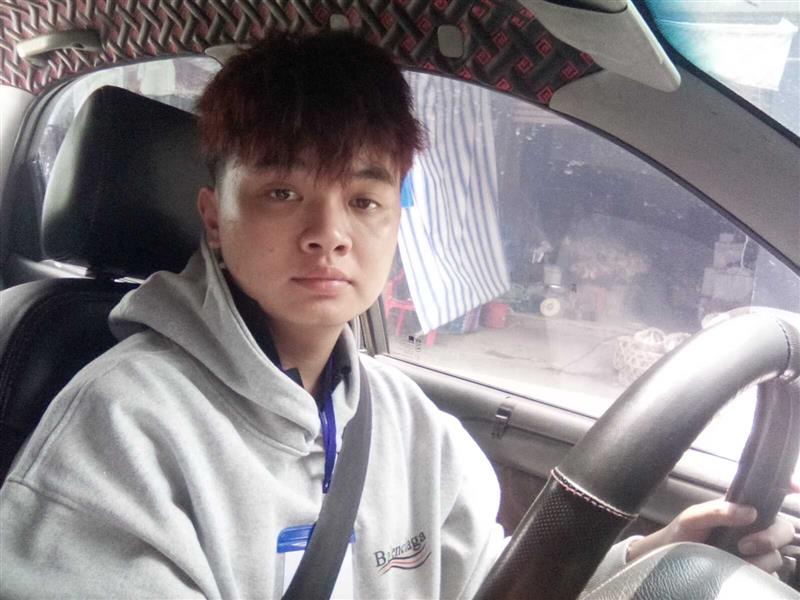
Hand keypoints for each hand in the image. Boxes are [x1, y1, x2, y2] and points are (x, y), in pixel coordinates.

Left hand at [627, 497, 795, 573]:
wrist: (672, 559)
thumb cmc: (683, 531)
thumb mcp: (693, 516)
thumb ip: (718, 511)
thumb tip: (750, 512)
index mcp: (741, 508)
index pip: (769, 496)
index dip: (786, 487)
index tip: (794, 487)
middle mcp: (753, 528)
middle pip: (783, 528)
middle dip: (772, 536)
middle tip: (745, 545)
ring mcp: (755, 550)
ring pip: (777, 554)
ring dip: (762, 558)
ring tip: (737, 559)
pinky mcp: (753, 570)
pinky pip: (772, 575)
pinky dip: (761, 574)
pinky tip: (744, 571)